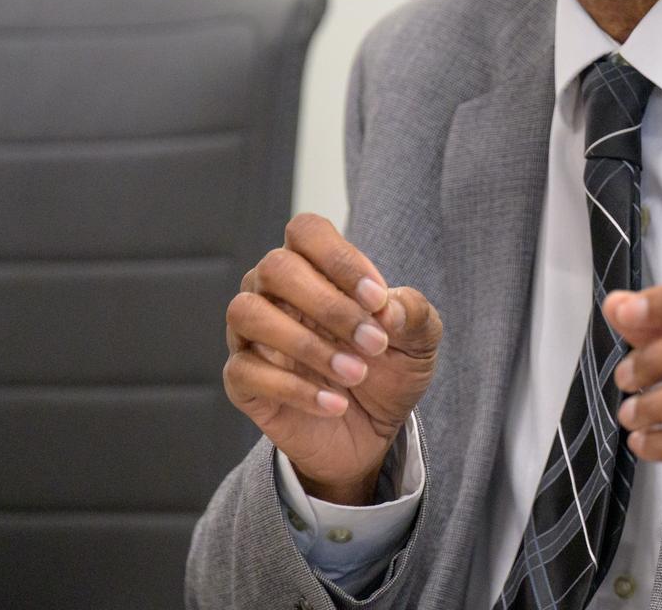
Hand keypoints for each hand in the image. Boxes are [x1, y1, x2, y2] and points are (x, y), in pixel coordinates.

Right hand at [223, 213, 441, 504]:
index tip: (378, 300)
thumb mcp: (419, 339)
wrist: (372, 431)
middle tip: (374, 342)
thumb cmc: (390, 368)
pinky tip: (335, 404)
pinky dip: (294, 388)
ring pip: (249, 313)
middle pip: (276, 267)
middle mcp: (274, 291)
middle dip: (329, 305)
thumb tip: (385, 307)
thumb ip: (411, 311)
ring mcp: (252, 334)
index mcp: (314, 267)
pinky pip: (245, 370)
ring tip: (355, 374)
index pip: (306, 230)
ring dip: (307, 344)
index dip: (341, 258)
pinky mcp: (241, 379)